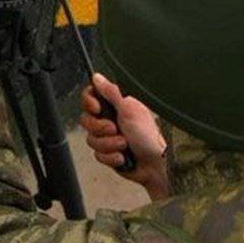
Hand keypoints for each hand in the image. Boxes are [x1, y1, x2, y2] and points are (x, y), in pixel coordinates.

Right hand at [80, 73, 170, 200]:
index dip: (89, 103)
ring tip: (124, 145)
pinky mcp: (109, 154)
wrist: (156, 165)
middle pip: (87, 120)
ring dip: (108, 144)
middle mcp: (112, 119)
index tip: (96, 109)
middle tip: (114, 129)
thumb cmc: (149, 136)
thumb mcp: (129, 109)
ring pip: (92, 140)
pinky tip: (123, 156)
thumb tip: (97, 77)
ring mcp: (109, 138)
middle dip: (100, 128)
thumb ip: (111, 92)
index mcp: (117, 104)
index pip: (91, 97)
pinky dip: (111, 157)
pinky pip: (98, 155)